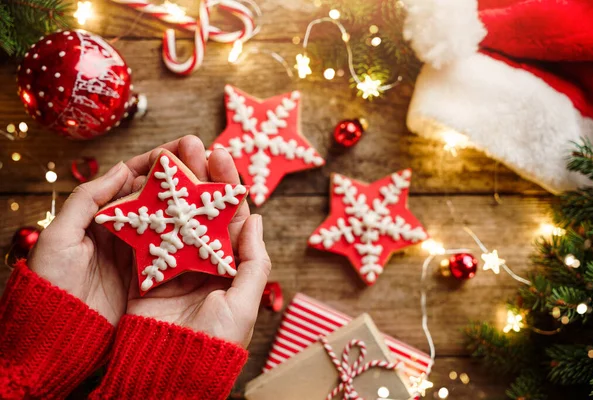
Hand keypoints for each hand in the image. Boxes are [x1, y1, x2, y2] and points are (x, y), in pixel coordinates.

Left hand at [28, 137, 200, 325]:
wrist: (59, 335)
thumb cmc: (52, 283)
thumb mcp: (60, 236)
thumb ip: (88, 199)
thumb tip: (123, 168)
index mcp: (103, 216)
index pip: (135, 178)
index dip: (160, 159)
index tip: (186, 146)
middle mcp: (128, 230)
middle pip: (162, 194)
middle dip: (187, 173)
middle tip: (210, 157)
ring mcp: (144, 252)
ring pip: (176, 218)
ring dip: (197, 200)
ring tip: (220, 181)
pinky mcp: (156, 275)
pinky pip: (181, 247)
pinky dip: (199, 233)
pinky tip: (216, 222)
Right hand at [126, 136, 270, 346]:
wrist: (169, 372)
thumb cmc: (214, 343)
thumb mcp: (244, 303)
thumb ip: (254, 262)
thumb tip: (256, 219)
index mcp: (229, 267)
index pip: (231, 217)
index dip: (227, 184)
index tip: (222, 154)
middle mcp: (203, 261)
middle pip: (202, 209)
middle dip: (200, 176)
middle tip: (194, 145)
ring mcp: (174, 264)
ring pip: (176, 215)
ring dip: (174, 185)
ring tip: (171, 156)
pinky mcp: (147, 271)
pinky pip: (149, 234)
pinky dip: (148, 210)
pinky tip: (146, 185)